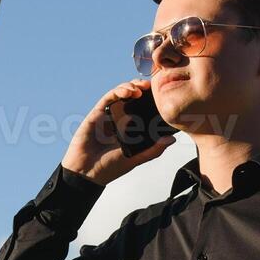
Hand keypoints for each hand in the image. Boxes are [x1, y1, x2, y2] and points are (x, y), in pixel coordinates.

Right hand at [61, 78, 176, 186]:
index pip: (142, 108)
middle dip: (142, 87)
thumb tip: (172, 139)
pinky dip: (118, 91)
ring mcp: (108, 115)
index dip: (151, 99)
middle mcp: (120, 119)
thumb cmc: (109, 168)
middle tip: (152, 86)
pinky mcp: (97, 113)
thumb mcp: (136, 159)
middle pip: (132, 96)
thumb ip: (153, 150)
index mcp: (130, 128)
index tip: (161, 94)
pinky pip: (108, 97)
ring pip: (121, 93)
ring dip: (131, 86)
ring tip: (141, 88)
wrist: (87, 173)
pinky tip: (129, 91)